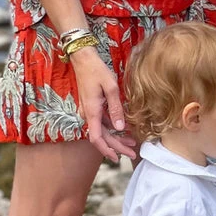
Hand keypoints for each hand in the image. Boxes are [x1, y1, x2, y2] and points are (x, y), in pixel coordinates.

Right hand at [70, 47, 137, 163]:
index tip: (118, 158)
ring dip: (115, 137)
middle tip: (133, 153)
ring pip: (102, 130)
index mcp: (92, 111)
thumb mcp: (110, 87)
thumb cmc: (97, 70)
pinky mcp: (91, 105)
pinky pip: (101, 121)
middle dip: (117, 146)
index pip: (97, 138)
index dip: (107, 150)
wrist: (83, 58)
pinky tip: (123, 128)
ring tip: (132, 142)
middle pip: (101, 137)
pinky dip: (112, 127)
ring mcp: (89, 110)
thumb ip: (116, 108)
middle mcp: (88, 113)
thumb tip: (120, 127)